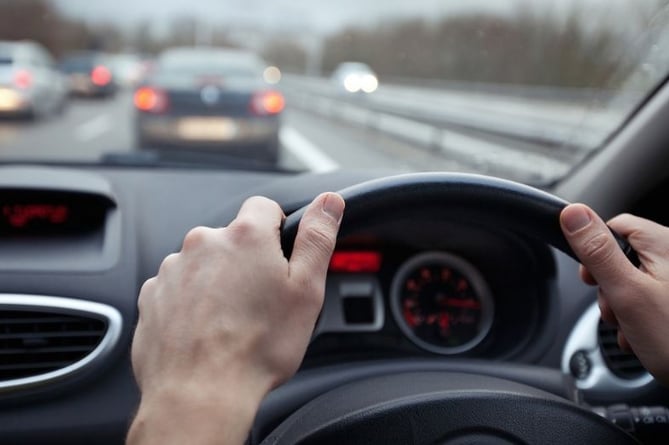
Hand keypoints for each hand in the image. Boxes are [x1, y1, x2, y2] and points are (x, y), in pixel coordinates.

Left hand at [127, 192, 343, 444]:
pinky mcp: (153, 295)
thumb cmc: (256, 348)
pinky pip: (180, 288)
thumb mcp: (306, 290)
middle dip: (248, 262)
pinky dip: (192, 302)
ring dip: (218, 282)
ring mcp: (174, 269)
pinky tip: (207, 330)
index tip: (281, 258)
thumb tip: (329, 202)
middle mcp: (203, 243)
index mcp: (245, 237)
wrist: (200, 393)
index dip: (278, 230)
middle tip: (261, 300)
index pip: (264, 207)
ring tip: (232, 321)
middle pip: (233, 239)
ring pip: (205, 264)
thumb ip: (318, 237)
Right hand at [560, 203, 668, 383]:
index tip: (590, 278)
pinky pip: (652, 300)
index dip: (594, 251)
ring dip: (624, 307)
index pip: (615, 226)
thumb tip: (573, 214)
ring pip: (635, 282)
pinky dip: (642, 318)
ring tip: (632, 329)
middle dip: (610, 287)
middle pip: (623, 257)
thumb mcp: (626, 292)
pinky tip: (644, 337)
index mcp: (665, 244)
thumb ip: (597, 251)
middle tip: (616, 310)